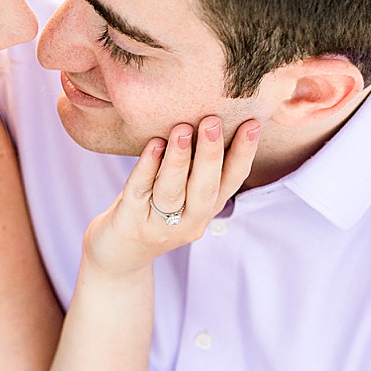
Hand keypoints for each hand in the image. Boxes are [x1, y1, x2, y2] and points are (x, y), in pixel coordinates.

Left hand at [82, 117, 260, 277]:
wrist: (118, 254)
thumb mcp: (180, 191)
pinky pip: (140, 192)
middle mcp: (188, 221)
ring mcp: (158, 225)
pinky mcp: (130, 222)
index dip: (244, 154)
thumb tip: (209, 116)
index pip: (231, 181)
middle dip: (212, 154)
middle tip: (213, 121)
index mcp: (206, 210)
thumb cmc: (152, 210)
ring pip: (172, 191)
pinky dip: (147, 167)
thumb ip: (195, 165)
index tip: (252, 124)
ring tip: (182, 129)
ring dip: (179, 160)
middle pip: (205, 189)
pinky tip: (153, 145)